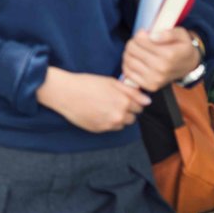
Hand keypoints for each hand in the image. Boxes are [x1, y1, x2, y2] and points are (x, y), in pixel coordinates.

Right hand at [36, 67, 151, 131]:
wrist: (66, 93)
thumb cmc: (87, 84)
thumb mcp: (111, 82)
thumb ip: (131, 92)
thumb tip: (147, 101)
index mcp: (124, 102)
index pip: (140, 106)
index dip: (133, 101)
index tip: (126, 97)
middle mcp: (119, 115)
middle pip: (133, 117)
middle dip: (127, 110)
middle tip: (114, 101)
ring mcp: (109, 124)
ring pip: (122, 123)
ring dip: (118, 117)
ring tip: (105, 106)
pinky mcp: (100, 130)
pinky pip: (111, 127)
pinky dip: (108, 121)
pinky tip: (98, 112)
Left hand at [121, 28, 201, 90]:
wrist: (188, 65)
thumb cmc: (181, 47)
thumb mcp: (180, 34)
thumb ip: (167, 33)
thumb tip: (152, 36)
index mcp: (168, 54)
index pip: (141, 41)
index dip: (139, 35)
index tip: (144, 34)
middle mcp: (161, 68)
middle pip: (133, 50)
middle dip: (133, 42)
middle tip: (138, 41)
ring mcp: (155, 79)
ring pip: (129, 61)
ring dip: (128, 53)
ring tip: (136, 50)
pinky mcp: (150, 86)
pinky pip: (129, 74)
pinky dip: (128, 65)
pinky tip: (135, 60)